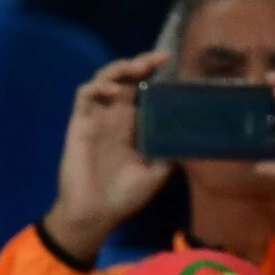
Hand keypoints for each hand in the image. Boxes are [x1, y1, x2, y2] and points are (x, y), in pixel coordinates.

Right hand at [43, 52, 175, 263]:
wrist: (95, 215)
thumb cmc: (124, 196)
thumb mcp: (157, 173)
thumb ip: (171, 151)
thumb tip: (194, 136)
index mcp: (134, 124)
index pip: (144, 89)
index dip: (154, 73)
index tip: (170, 63)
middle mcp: (116, 115)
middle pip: (127, 77)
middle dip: (141, 63)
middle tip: (157, 60)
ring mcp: (97, 117)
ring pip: (104, 78)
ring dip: (119, 69)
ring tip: (135, 70)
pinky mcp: (80, 123)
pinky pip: (84, 95)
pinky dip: (98, 87)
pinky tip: (113, 92)